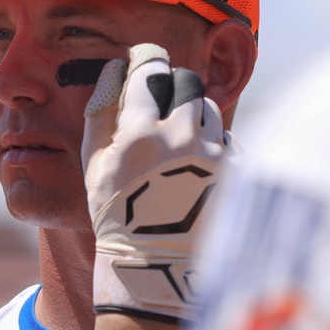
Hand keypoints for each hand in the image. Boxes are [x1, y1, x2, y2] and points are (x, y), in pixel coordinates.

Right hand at [82, 44, 237, 321]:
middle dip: (172, 86)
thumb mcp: (94, 168)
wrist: (159, 269)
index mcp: (140, 133)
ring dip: (192, 114)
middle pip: (186, 82)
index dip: (145, 60)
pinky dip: (211, 143)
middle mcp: (181, 136)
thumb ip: (100, 115)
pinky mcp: (235, 171)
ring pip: (208, 107)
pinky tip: (195, 167)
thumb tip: (112, 73)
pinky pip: (226, 137)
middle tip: (161, 103)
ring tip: (177, 143)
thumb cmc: (117, 217)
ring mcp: (213, 154)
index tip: (144, 60)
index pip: (150, 70)